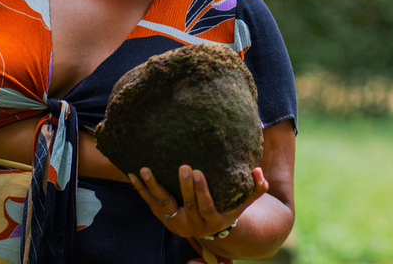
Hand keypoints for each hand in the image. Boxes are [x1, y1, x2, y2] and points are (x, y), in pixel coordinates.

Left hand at [129, 164, 267, 238]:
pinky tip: (133, 174)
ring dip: (153, 187)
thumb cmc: (230, 207)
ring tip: (146, 169)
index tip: (199, 172)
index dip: (202, 191)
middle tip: (182, 166)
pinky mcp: (163, 217)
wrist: (211, 227)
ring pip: (163, 205)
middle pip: (186, 205)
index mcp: (213, 221)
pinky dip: (142, 189)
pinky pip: (151, 203)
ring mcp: (176, 222)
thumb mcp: (245, 202)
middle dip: (183, 186)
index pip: (206, 207)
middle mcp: (193, 225)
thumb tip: (258, 170)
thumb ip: (256, 187)